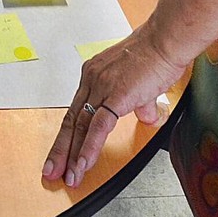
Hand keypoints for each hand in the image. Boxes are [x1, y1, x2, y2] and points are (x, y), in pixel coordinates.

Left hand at [43, 26, 188, 187]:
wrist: (166, 40)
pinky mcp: (116, 95)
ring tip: (67, 176)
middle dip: (60, 150)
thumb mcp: (141, 82)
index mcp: (93, 75)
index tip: (61, 152)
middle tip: (51, 170)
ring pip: (80, 126)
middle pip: (71, 121)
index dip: (67, 134)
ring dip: (72, 155)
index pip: (76, 111)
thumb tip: (146, 116)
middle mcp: (92, 79)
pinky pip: (99, 127)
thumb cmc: (156, 54)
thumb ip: (139, 102)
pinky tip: (83, 164)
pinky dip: (89, 148)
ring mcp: (101, 87)